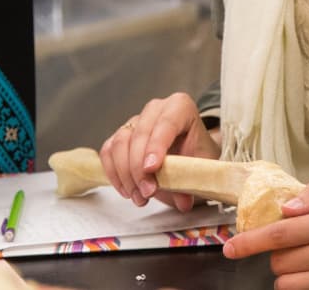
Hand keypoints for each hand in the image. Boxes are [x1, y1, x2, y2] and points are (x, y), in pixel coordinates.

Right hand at [99, 92, 220, 212]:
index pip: (167, 122)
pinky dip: (114, 173)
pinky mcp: (120, 135)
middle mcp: (155, 110)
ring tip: (140, 197)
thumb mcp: (201, 166)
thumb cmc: (195, 154)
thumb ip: (191, 180)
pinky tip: (127, 191)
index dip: (157, 145)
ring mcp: (135, 121)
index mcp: (180, 107)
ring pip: (120, 143)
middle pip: (139, 134)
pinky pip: (108, 151)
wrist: (189, 154)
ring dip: (126, 174)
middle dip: (139, 167)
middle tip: (148, 192)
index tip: (152, 168)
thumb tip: (183, 201)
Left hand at [222, 182, 308, 289]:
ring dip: (286, 272)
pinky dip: (298, 285)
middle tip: (292, 244)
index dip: (251, 241)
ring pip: (288, 280)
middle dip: (276, 252)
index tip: (231, 246)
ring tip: (302, 261)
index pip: (282, 232)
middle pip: (281, 259)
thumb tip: (286, 207)